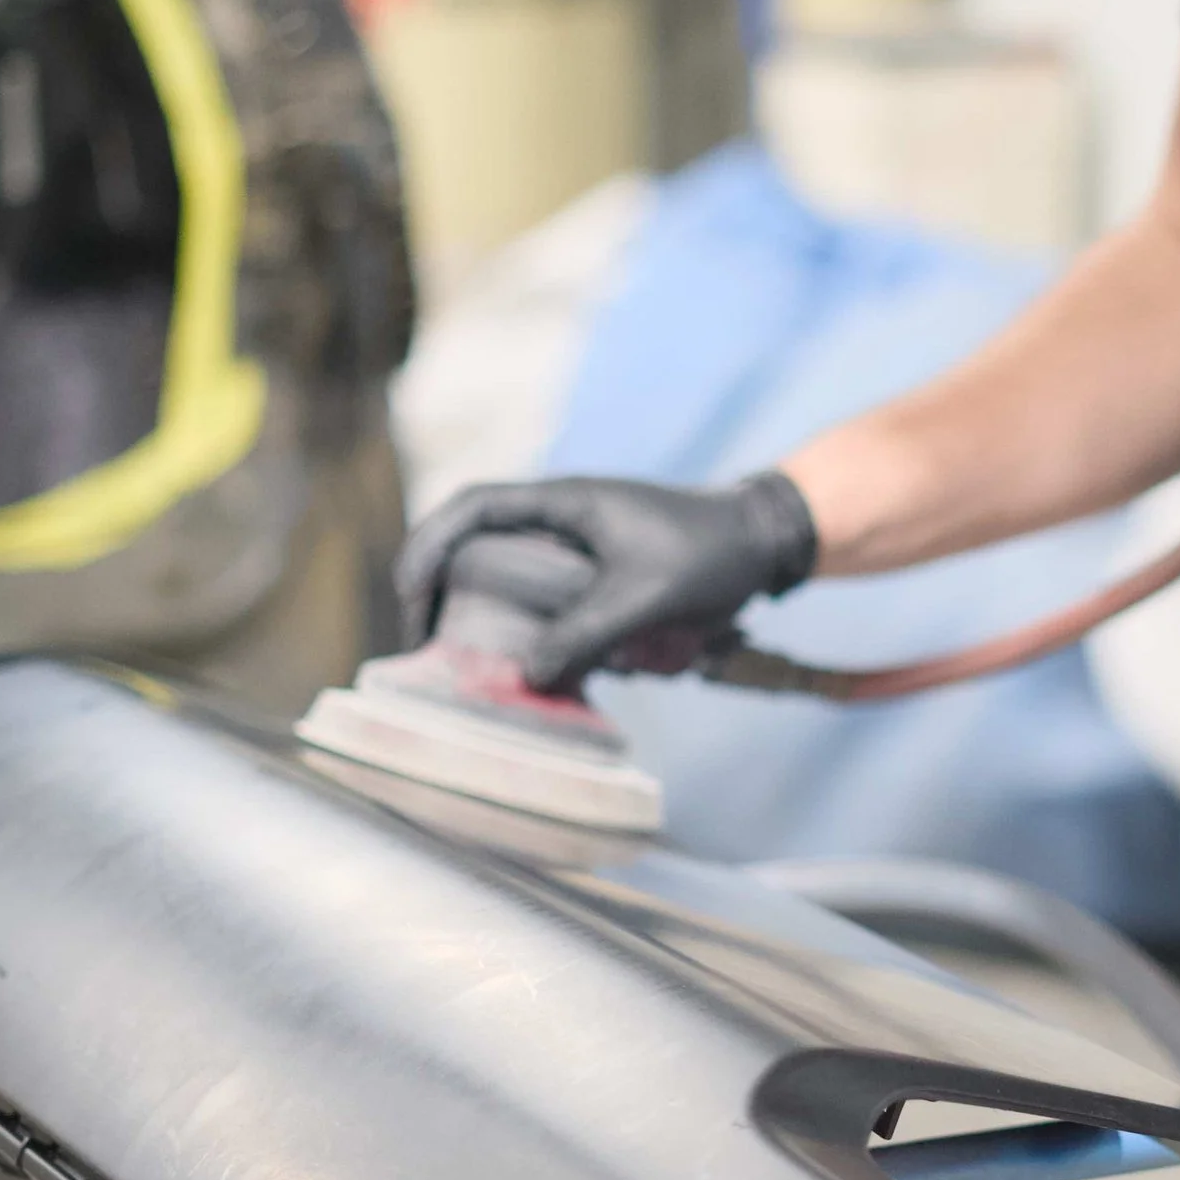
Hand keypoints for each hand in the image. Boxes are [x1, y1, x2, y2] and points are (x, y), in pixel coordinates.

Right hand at [395, 469, 817, 691]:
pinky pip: (550, 603)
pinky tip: (541, 671)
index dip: (429, 546)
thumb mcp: (646, 595)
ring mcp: (581, 548)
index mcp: (564, 502)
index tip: (412, 596)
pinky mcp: (602, 577)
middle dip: (445, 591)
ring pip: (511, 578)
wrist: (768, 542)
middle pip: (476, 544)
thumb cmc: (711, 553)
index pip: (472, 507)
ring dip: (489, 616)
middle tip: (429, 645)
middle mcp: (562, 519)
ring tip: (472, 665)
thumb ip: (587, 633)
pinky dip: (537, 634)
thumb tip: (529, 677)